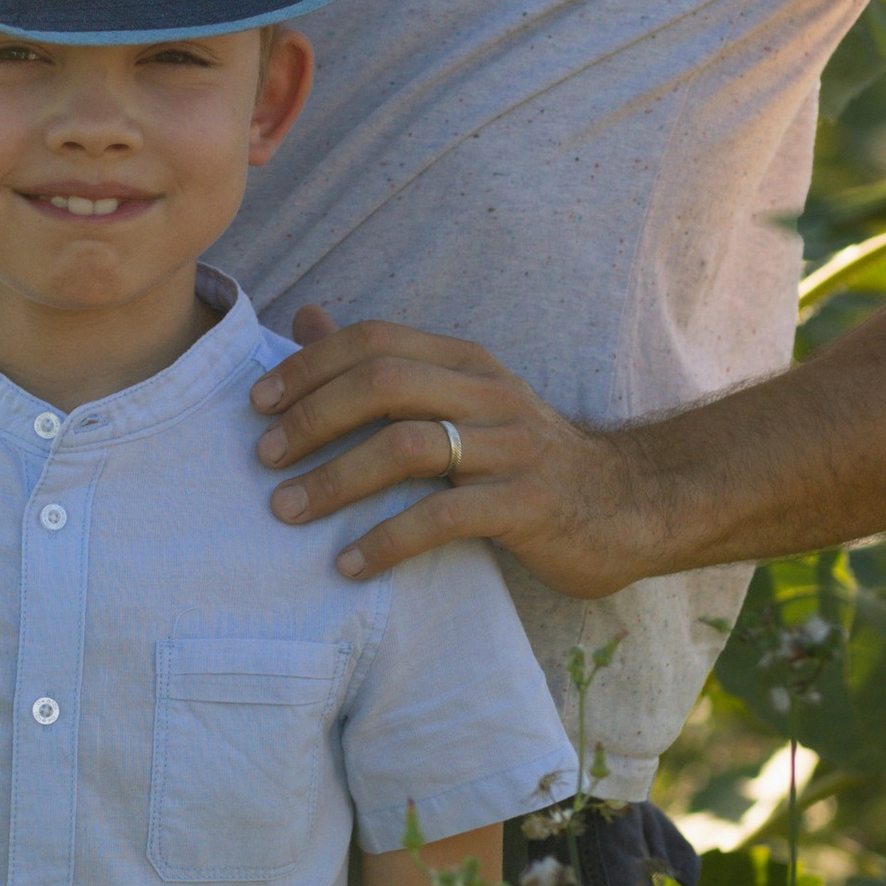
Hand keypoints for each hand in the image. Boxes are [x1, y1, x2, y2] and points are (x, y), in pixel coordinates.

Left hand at [253, 307, 667, 600]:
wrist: (629, 505)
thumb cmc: (524, 457)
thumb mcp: (459, 398)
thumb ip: (386, 363)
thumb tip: (306, 319)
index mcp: (466, 362)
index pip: (376, 340)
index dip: (309, 366)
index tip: (257, 404)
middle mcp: (488, 392)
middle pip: (384, 381)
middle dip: (313, 417)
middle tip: (264, 458)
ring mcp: (511, 447)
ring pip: (408, 446)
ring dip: (335, 479)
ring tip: (286, 510)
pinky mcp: (527, 504)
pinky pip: (443, 517)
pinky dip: (386, 540)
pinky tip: (349, 565)